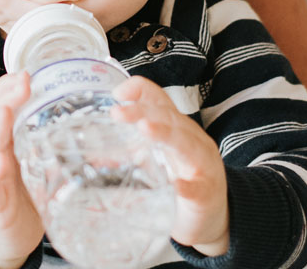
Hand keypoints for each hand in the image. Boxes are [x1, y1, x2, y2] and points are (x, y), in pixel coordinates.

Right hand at [0, 72, 43, 268]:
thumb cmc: (22, 195)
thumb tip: (93, 121)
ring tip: (6, 111)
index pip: (1, 105)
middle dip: (5, 97)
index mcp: (6, 140)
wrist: (4, 235)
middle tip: (22, 81)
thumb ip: (53, 141)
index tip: (26, 72)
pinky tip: (1, 162)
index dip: (9, 87)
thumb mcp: (37, 162)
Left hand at [112, 76, 229, 256]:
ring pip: (185, 143)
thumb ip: (128, 153)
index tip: (117, 92)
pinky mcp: (207, 194)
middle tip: (116, 113)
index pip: (159, 99)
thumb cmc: (182, 181)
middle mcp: (191, 139)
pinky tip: (177, 186)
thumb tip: (92, 155)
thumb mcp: (154, 161)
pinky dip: (187, 186)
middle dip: (141, 111)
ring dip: (164, 134)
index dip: (141, 90)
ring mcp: (202, 165)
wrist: (214, 217)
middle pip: (167, 117)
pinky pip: (198, 188)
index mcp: (175, 128)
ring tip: (145, 129)